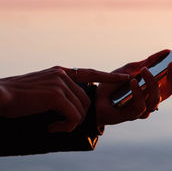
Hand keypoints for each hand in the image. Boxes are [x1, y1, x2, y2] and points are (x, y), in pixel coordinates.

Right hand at [0, 66, 128, 132]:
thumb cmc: (17, 98)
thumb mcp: (41, 89)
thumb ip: (59, 91)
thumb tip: (73, 103)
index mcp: (60, 72)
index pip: (91, 72)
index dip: (109, 77)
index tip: (125, 77)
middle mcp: (63, 75)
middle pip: (86, 99)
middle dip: (79, 116)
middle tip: (62, 126)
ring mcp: (60, 83)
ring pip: (81, 108)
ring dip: (71, 123)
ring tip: (54, 127)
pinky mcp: (56, 95)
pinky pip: (73, 116)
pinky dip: (66, 127)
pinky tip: (53, 128)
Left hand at [96, 48, 171, 125]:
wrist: (94, 100)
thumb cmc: (113, 85)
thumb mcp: (131, 68)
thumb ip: (148, 62)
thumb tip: (167, 51)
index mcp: (154, 86)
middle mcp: (153, 97)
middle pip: (171, 88)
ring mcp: (145, 107)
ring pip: (157, 97)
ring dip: (151, 83)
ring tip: (144, 71)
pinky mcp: (134, 115)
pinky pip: (141, 106)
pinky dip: (137, 92)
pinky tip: (132, 82)